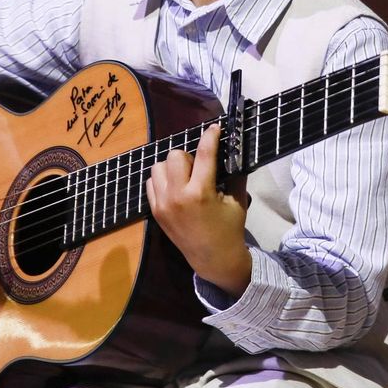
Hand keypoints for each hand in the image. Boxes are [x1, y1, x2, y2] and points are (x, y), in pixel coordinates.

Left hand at [146, 124, 251, 296]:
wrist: (212, 259)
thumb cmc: (229, 229)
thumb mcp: (237, 200)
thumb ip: (235, 174)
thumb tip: (235, 149)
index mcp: (201, 192)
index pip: (204, 153)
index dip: (210, 136)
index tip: (215, 128)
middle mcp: (178, 196)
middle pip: (175, 155)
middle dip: (189, 156)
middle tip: (199, 168)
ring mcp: (163, 204)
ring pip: (158, 166)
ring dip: (173, 166)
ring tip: (185, 178)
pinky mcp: (155, 211)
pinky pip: (151, 183)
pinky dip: (162, 179)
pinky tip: (175, 187)